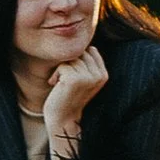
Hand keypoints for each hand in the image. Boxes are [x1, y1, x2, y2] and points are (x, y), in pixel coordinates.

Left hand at [41, 40, 109, 159]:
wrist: (63, 119)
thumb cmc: (69, 96)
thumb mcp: (84, 78)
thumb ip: (87, 62)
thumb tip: (81, 39)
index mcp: (104, 74)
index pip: (90, 50)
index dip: (78, 60)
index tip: (75, 77)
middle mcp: (99, 75)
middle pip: (80, 53)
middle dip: (69, 63)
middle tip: (67, 81)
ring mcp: (88, 77)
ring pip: (70, 58)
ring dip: (61, 69)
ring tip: (62, 84)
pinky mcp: (75, 79)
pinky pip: (62, 65)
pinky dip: (55, 74)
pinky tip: (57, 86)